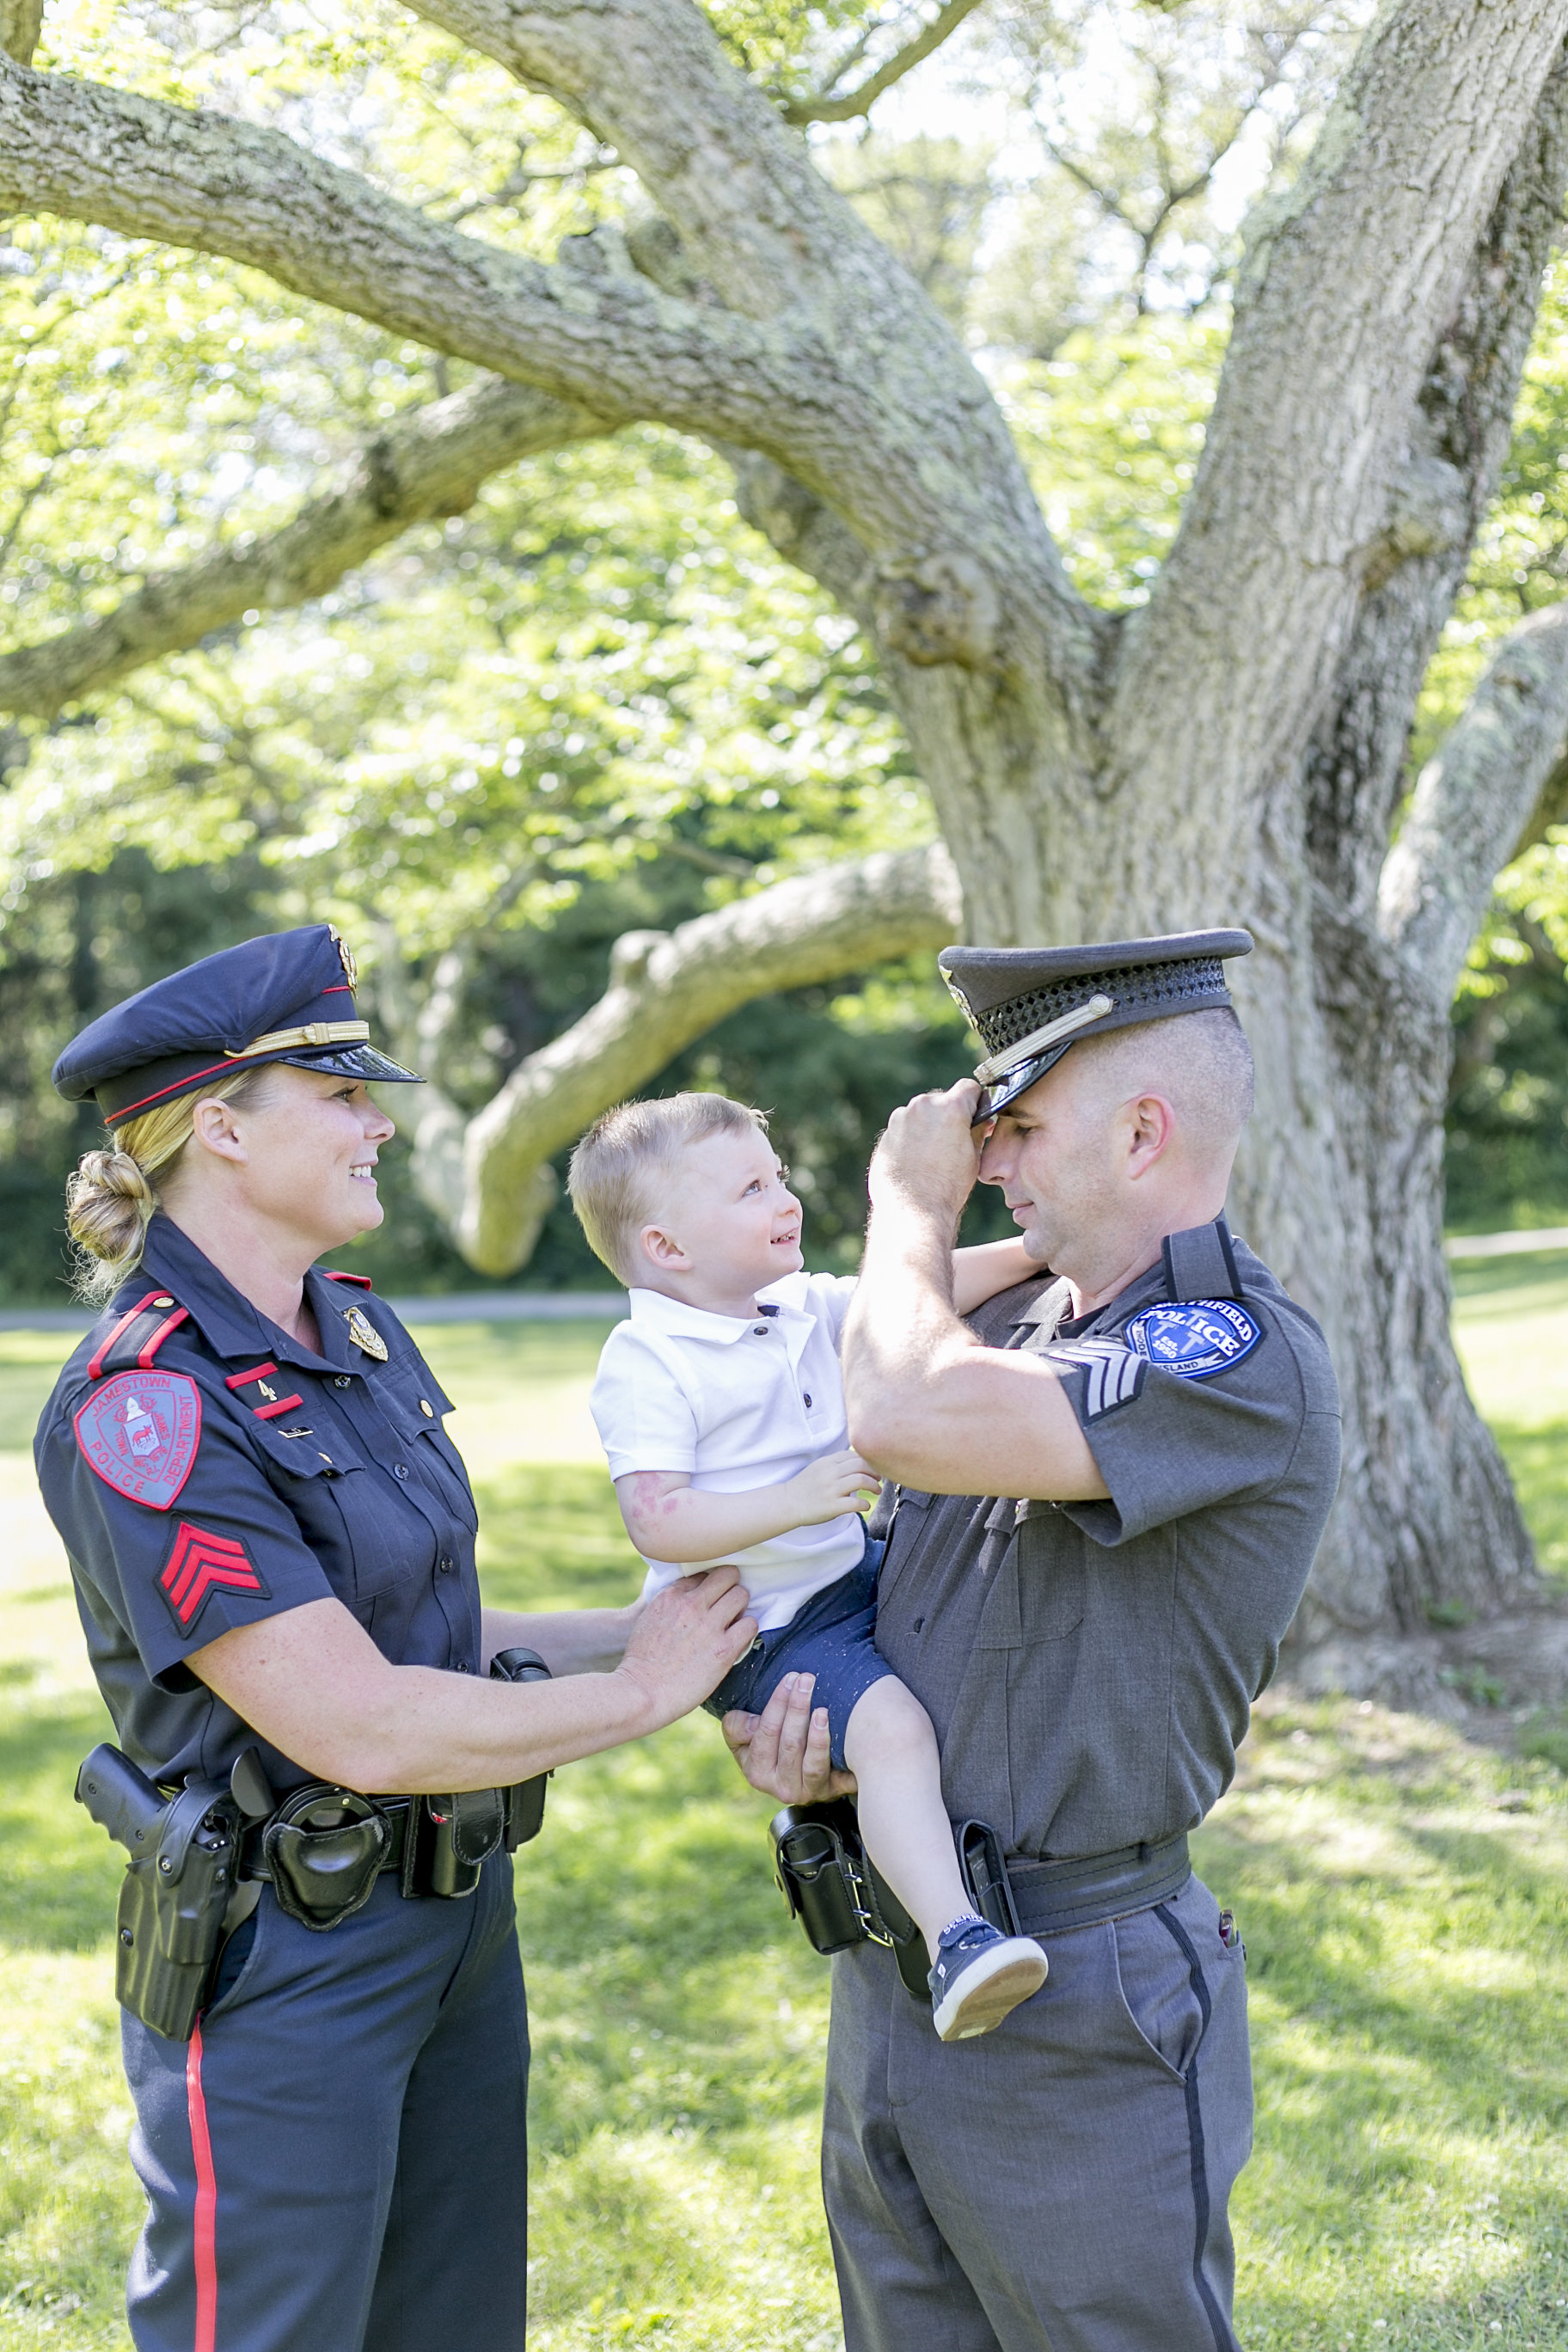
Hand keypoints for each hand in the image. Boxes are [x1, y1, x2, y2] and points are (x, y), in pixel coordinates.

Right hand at [616, 1567, 755, 1725]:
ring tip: (734, 1622)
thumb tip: (686, 1601)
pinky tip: (738, 1639)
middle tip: (728, 1605)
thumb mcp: (649, 1619)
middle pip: (727, 1576)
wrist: (641, 1693)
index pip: (703, 1575)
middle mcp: (691, 1605)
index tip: (709, 1600)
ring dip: (740, 1607)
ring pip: (741, 1595)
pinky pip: (750, 1624)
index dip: (709, 1587)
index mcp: (671, 1596)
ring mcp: (709, 1625)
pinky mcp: (723, 1649)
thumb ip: (669, 1606)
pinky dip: (747, 1629)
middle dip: (730, 1588)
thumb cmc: (641, 1663)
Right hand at [721, 1670, 857, 1803]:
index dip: (777, 1703)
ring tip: (821, 1711)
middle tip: (807, 1679)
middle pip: (790, 1745)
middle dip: (798, 1709)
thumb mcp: (741, 1737)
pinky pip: (841, 1779)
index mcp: (756, 1772)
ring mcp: (808, 1791)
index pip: (766, 1732)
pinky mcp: (832, 1792)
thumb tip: (753, 1724)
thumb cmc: (767, 1746)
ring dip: (818, 1737)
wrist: (793, 1774)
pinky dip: (846, 1763)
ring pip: (813, 1765)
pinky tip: (851, 1743)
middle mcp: (781, 1787)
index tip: (790, 1678)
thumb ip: (736, 1726)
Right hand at [786, 1448, 879, 1525]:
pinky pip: (855, 1503)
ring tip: (877, 1491)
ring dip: (874, 1486)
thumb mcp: (819, 1468)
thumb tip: (860, 1463)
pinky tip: (865, 1506)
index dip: (869, 1461)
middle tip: (879, 1479)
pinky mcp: (832, 1506)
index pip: (855, 1455)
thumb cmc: (805, 1487)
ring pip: (861, 1480)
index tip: (874, 1469)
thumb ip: (837, 1464)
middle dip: (875, 1471)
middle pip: (861, 1465)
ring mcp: (831, 1489)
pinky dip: (865, 1504)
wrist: (787, 1503)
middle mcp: (830, 1473)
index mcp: (828, 1462)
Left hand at [870, 1081, 985, 1227]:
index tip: (976, 1114)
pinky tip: (916, 1162)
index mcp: (950, 1107)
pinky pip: (903, 1131)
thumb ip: (978, 1132)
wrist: (912, 1210)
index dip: (976, 1101)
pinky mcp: (885, 1135)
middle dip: (949, 1115)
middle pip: (941, 1100)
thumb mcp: (974, 1158)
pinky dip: (910, 1140)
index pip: (969, 1087)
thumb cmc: (947, 1187)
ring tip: (933, 1156)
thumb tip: (982, 1122)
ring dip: (927, 1126)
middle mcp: (922, 1106)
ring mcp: (900, 1119)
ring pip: (920, 1115)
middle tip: (955, 1140)